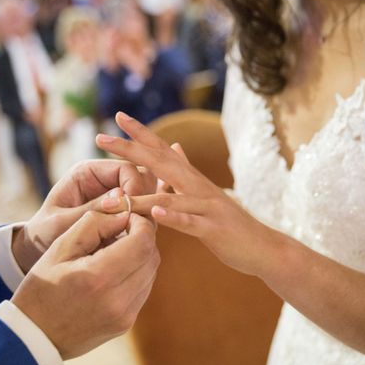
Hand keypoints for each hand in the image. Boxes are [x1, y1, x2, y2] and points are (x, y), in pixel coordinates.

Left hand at [12, 159, 157, 272]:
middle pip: (142, 178)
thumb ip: (91, 210)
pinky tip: (137, 240)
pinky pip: (142, 214)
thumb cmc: (44, 234)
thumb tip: (122, 198)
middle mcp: (105, 179)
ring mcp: (116, 197)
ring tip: (138, 235)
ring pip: (147, 197)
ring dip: (146, 214)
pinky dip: (144, 225)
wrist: (38, 250)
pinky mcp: (121, 214)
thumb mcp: (62, 223)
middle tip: (141, 226)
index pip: (126, 168)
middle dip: (145, 201)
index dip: (135, 188)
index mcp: (87, 172)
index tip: (134, 213)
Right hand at [12, 211, 159, 358]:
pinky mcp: (125, 324)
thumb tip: (124, 214)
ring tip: (114, 251)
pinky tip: (113, 271)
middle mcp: (118, 300)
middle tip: (121, 230)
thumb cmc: (42, 286)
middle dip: (142, 238)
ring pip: (151, 273)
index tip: (127, 216)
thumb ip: (94, 224)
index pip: (143, 242)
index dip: (141, 223)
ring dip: (140, 256)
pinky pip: (143, 290)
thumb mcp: (60, 247)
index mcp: (99, 277)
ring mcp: (124, 316)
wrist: (34, 336)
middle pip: (151, 257)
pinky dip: (135, 274)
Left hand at [96, 112, 280, 276]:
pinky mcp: (213, 228)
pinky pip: (190, 222)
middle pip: (160, 162)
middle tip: (101, 137)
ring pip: (169, 196)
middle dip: (130, 149)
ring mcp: (206, 206)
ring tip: (113, 197)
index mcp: (192, 179)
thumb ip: (187, 170)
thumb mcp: (204, 193)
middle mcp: (197, 186)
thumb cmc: (229, 224)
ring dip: (139, 197)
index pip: (162, 150)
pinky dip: (172, 217)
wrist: (263, 248)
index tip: (117, 117)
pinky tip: (155, 214)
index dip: (140, 133)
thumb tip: (174, 145)